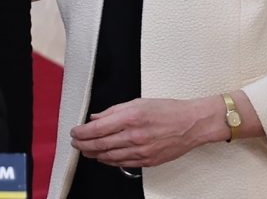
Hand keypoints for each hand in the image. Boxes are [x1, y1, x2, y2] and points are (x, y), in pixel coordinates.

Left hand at [69, 96, 226, 168]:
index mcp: (130, 118)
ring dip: (94, 154)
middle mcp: (135, 136)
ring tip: (86, 151)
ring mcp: (141, 151)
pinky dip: (110, 161)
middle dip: (84, 145)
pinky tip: (103, 158)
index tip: (75, 132)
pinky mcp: (148, 161)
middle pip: (100, 144)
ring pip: (110, 156)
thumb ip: (113, 111)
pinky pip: (123, 163)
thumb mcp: (137, 102)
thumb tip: (96, 117)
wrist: (192, 124)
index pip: (97, 128)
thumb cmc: (168, 111)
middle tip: (76, 143)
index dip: (82, 132)